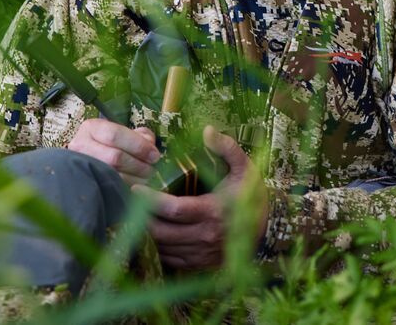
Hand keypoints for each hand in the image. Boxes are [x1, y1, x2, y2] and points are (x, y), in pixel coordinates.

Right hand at [65, 117, 161, 182]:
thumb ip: (140, 136)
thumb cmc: (112, 144)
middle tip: (152, 168)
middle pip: (115, 157)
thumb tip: (150, 147)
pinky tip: (137, 186)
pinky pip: (109, 188)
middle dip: (138, 164)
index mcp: (92, 128)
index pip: (115, 135)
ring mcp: (80, 166)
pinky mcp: (84, 184)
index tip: (154, 155)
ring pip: (112, 175)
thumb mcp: (124, 133)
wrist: (90, 159)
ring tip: (146, 178)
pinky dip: (127, 188)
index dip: (138, 146)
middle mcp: (81, 146)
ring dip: (135, 178)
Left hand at [136, 126, 269, 272]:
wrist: (267, 228)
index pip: (174, 209)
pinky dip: (157, 248)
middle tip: (128, 202)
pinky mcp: (199, 264)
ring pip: (163, 248)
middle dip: (141, 218)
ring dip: (146, 233)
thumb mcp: (244, 167)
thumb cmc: (251, 194)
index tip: (136, 188)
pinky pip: (170, 260)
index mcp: (214, 211)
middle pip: (162, 231)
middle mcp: (205, 236)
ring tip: (134, 215)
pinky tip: (152, 233)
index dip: (151, 201)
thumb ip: (226, 148)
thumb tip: (207, 130)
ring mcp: (201, 253)